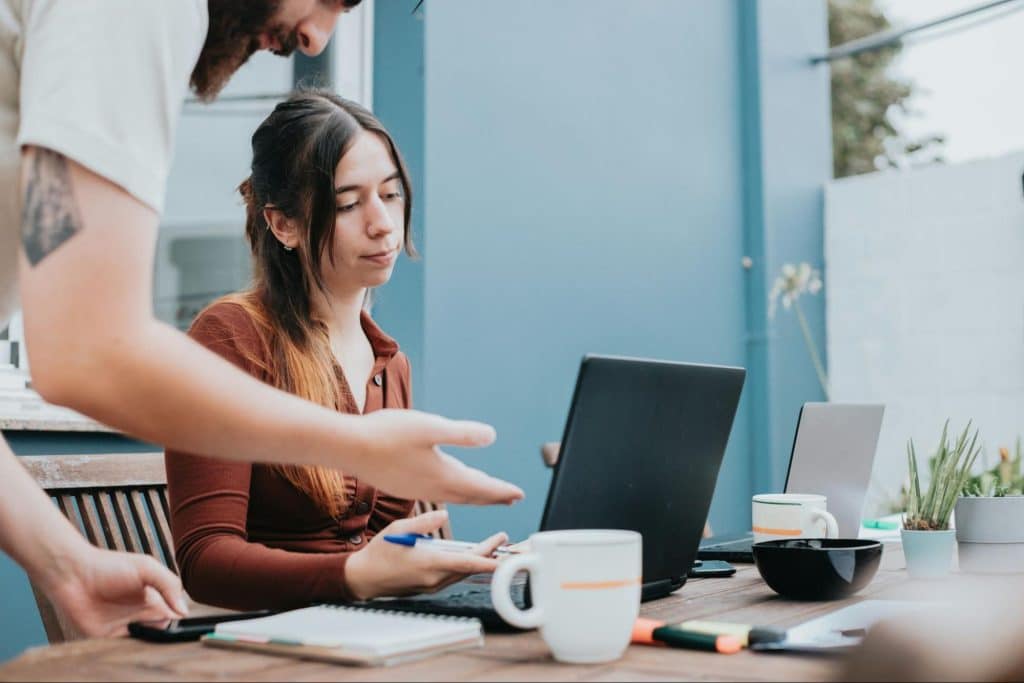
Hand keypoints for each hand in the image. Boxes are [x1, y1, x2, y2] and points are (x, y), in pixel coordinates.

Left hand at [39, 542, 187, 637]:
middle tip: (161, 624)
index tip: (180, 620)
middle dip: (166, 630)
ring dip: (150, 640)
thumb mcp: (147, 568)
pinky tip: (133, 636)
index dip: (178, 618)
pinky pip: (125, 646)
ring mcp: (125, 625)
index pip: (173, 612)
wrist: (74, 574)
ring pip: (146, 640)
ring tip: (146, 628)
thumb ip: (169, 585)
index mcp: (153, 596)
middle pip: (162, 628)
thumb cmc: (109, 566)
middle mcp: (140, 612)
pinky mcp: (108, 636)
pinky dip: (132, 646)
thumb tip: (184, 610)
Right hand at [345, 510, 507, 600]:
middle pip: (468, 568)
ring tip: (492, 546)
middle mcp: (433, 578)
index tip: (503, 557)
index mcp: (428, 563)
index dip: (487, 560)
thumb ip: (423, 523)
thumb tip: (444, 516)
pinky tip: (470, 556)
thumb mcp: (398, 530)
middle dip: (488, 555)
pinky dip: (465, 567)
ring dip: (478, 561)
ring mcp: (431, 586)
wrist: (363, 579)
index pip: (465, 563)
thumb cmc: (378, 553)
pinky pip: (453, 577)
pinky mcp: (428, 588)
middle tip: (502, 539)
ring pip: (462, 574)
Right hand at [356, 409, 524, 504]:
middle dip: (493, 496)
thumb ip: (462, 433)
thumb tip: (491, 436)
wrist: (349, 448)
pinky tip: (449, 484)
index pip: (482, 488)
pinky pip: (438, 494)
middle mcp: (433, 487)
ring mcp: (418, 489)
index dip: (502, 491)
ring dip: (474, 495)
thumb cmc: (387, 434)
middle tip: (511, 498)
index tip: (519, 495)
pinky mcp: (405, 485)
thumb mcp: (430, 426)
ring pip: (455, 496)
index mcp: (444, 475)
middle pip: (471, 496)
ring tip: (486, 492)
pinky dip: (454, 492)